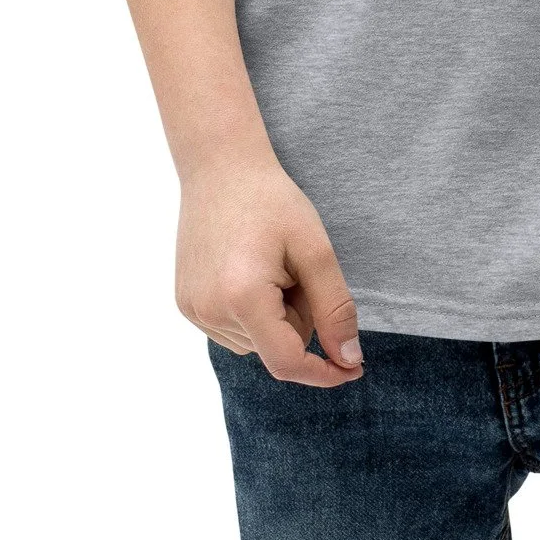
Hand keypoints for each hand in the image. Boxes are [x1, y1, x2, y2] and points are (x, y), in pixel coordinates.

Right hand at [175, 153, 365, 387]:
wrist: (220, 168)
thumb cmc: (272, 201)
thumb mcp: (315, 248)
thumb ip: (334, 307)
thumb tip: (348, 360)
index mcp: (242, 297)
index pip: (287, 362)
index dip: (323, 372)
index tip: (354, 369)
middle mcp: (210, 311)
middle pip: (275, 347)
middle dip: (297, 317)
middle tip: (293, 267)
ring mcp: (193, 310)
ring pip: (256, 342)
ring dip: (275, 315)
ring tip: (268, 264)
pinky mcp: (185, 304)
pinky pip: (233, 330)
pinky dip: (252, 312)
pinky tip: (248, 270)